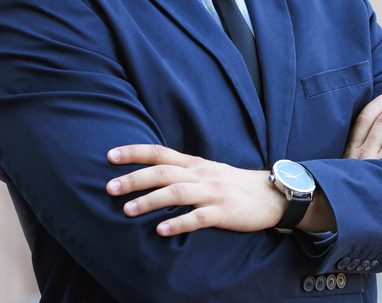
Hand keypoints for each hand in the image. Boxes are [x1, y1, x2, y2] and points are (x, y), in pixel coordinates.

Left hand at [106, 144, 286, 235]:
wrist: (272, 195)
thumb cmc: (234, 185)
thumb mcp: (208, 172)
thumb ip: (182, 172)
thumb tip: (150, 175)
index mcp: (195, 164)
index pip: (160, 153)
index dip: (134, 153)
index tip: (110, 155)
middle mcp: (201, 174)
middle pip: (163, 172)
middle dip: (134, 179)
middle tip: (109, 187)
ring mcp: (213, 192)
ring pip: (177, 192)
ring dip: (150, 200)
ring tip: (128, 210)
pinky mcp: (224, 211)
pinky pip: (198, 217)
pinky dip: (179, 223)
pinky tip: (162, 230)